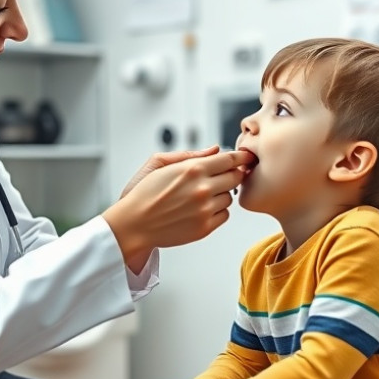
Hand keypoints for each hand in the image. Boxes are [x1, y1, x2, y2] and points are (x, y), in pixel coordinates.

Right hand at [103, 149, 255, 262]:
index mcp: (192, 169)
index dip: (240, 158)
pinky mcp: (204, 228)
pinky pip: (224, 215)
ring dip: (221, 194)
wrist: (134, 224)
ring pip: (230, 197)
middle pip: (236, 177)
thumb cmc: (144, 193)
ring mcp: (205, 210)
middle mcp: (202, 189)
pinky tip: (200, 209)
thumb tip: (216, 150)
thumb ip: (192, 155)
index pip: (230, 160)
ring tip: (201, 195)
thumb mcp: (161, 164)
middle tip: (220, 177)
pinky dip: (217, 211)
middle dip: (231, 175)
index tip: (244, 158)